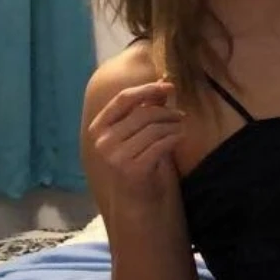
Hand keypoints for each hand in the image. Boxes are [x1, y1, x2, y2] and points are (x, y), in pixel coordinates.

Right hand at [88, 81, 185, 199]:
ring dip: (174, 125)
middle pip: (142, 113)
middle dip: (166, 111)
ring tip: (180, 127)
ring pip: (154, 128)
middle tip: (181, 115)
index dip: (148, 89)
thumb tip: (163, 82)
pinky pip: (161, 144)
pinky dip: (175, 137)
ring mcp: (116, 156)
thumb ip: (147, 107)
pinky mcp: (133, 169)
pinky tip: (179, 137)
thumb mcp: (139, 132)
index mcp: (99, 127)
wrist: (137, 198)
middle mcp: (103, 141)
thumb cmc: (139, 159)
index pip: (123, 99)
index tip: (169, 86)